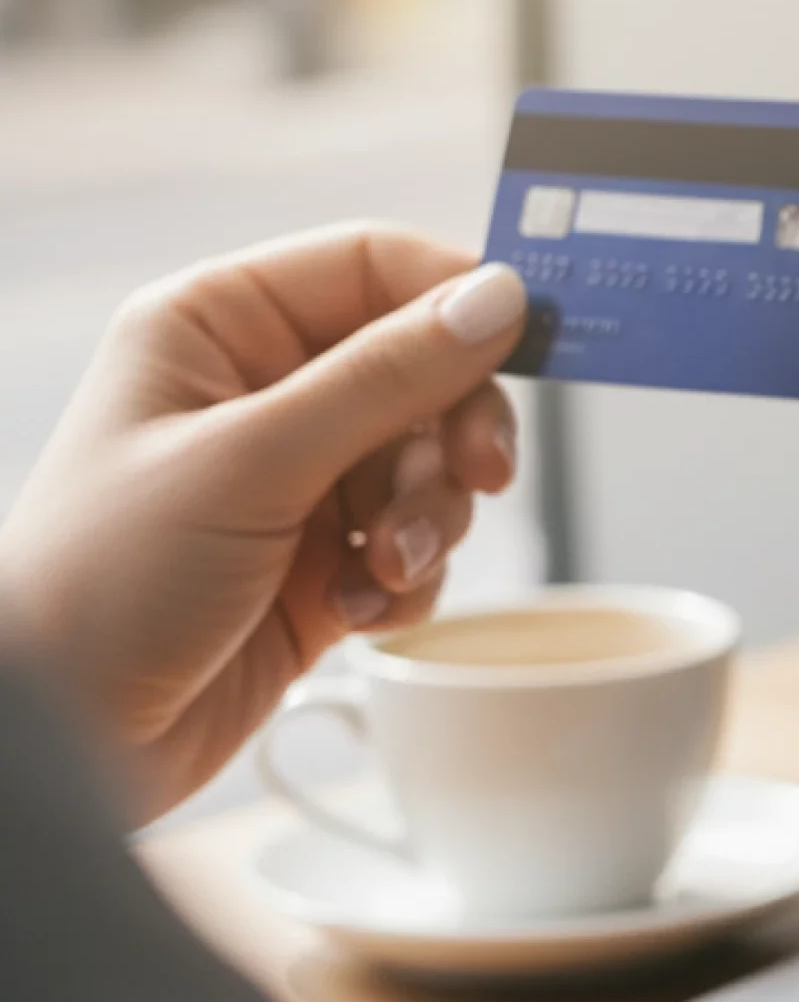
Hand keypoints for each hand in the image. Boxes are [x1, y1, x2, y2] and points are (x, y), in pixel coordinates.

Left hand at [0, 224, 526, 819]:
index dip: (456, 300)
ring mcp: (296, 479)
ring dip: (428, 522)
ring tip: (382, 572)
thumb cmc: (104, 582)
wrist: (68, 735)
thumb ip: (384, 378)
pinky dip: (405, 582)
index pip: (373, 267)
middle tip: (480, 478)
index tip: (526, 346)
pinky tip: (352, 613)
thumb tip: (494, 301)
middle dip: (454, 435)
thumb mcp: (252, 461)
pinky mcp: (323, 561)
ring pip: (431, 465)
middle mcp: (263, 391)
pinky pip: (417, 545)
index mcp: (220, 326)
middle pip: (425, 370)